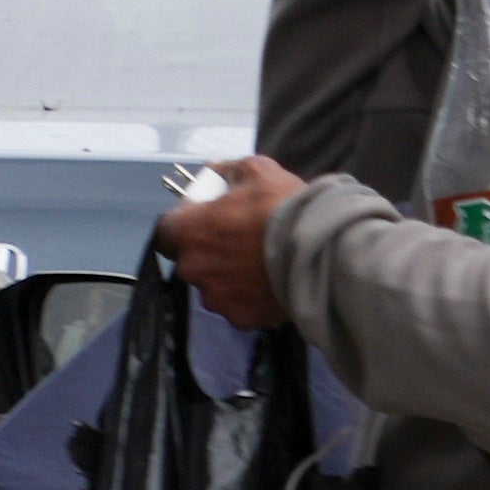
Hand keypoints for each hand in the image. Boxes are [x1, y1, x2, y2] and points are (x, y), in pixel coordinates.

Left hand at [156, 161, 309, 334]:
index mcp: (189, 232)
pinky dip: (251, 299)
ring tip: (261, 267)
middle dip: (210, 253)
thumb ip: (228, 170)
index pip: (165, 232)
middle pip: (193, 262)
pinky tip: (271, 286)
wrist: (323, 251)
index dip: (185, 225)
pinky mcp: (242, 319)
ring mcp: (217, 298)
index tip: (204, 222)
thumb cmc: (284, 208)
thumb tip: (215, 171)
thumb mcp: (257, 171)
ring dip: (230, 278)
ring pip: (216, 287)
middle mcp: (195, 269)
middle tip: (241, 243)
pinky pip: (240, 307)